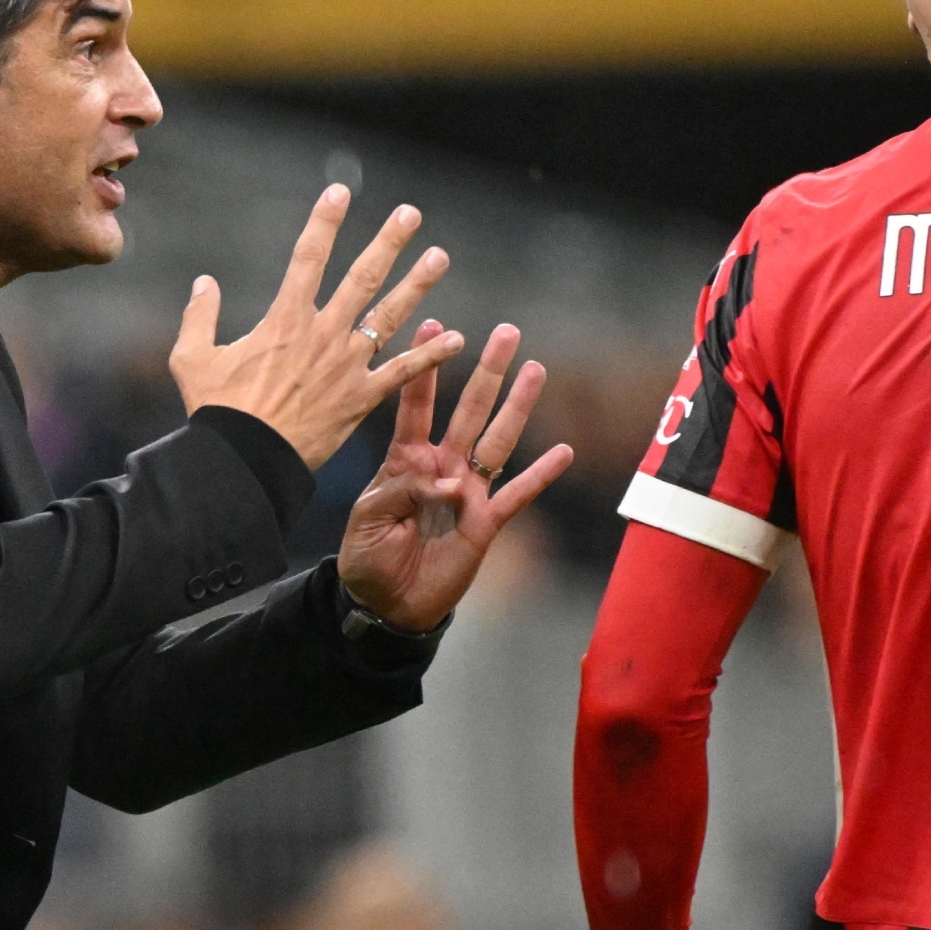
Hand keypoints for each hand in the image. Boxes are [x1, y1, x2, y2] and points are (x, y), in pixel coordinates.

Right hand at [171, 185, 461, 468]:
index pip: (308, 256)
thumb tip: (204, 283)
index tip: (340, 191)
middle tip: (410, 215)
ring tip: (440, 257)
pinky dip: (431, 354)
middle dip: (388, 242)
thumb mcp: (192, 358)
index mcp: (285, 318)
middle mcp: (323, 332)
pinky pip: (404, 372)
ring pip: (389, 315)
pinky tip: (455, 337)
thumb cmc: (218, 411)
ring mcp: (347, 364)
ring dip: (417, 284)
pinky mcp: (362, 397)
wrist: (246, 458)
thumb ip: (200, 316)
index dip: (325, 221)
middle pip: (362, 276)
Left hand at [338, 321, 574, 631]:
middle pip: (470, 410)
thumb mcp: (368, 518)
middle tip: (506, 332)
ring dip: (518, 406)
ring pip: (498, 440)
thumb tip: (449, 481)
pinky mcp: (487, 523)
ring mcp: (468, 492)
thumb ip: (402, 490)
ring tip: (536, 369)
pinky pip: (517, 495)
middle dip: (487, 371)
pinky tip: (563, 451)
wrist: (386, 603)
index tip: (434, 326)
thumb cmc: (368, 557)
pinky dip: (540, 475)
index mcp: (405, 459)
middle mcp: (442, 466)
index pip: (416, 405)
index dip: (425, 369)